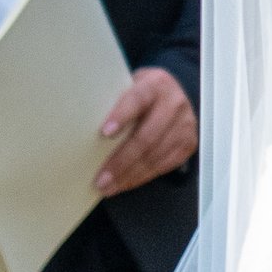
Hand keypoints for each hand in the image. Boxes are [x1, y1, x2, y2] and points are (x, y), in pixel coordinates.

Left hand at [93, 66, 198, 196]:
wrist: (171, 96)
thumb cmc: (140, 95)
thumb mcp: (128, 88)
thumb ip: (115, 102)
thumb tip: (83, 130)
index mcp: (156, 83)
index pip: (138, 99)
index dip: (122, 115)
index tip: (104, 133)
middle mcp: (175, 102)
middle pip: (147, 136)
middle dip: (122, 161)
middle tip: (101, 179)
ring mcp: (185, 124)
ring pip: (155, 155)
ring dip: (129, 175)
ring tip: (108, 187)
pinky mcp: (188, 143)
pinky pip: (164, 165)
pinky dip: (142, 177)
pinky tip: (125, 183)